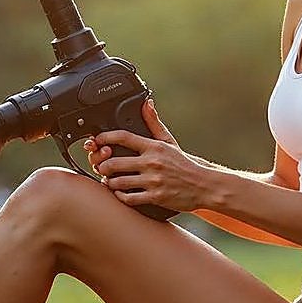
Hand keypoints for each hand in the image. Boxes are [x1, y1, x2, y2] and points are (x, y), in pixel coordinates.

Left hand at [83, 100, 209, 212]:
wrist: (204, 185)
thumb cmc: (184, 164)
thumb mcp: (169, 141)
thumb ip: (154, 123)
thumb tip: (146, 104)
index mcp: (154, 147)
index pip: (123, 137)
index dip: (105, 137)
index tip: (97, 140)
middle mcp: (152, 162)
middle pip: (114, 162)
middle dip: (102, 165)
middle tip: (101, 166)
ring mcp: (153, 180)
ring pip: (118, 182)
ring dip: (109, 182)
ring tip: (109, 180)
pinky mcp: (155, 197)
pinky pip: (129, 198)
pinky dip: (120, 196)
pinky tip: (120, 193)